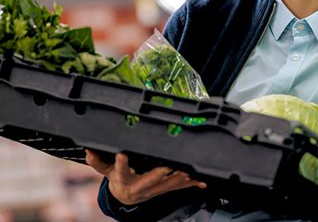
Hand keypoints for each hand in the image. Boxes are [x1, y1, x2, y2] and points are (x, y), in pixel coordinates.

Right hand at [85, 149, 205, 204]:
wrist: (124, 198)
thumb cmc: (118, 180)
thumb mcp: (106, 171)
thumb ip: (97, 162)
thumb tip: (87, 151)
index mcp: (123, 179)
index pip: (120, 170)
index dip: (121, 163)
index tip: (122, 154)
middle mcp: (138, 187)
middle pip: (148, 181)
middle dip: (158, 175)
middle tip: (167, 167)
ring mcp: (152, 191)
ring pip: (165, 186)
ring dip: (176, 179)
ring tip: (186, 172)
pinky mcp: (162, 191)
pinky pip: (176, 188)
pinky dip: (188, 184)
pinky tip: (199, 182)